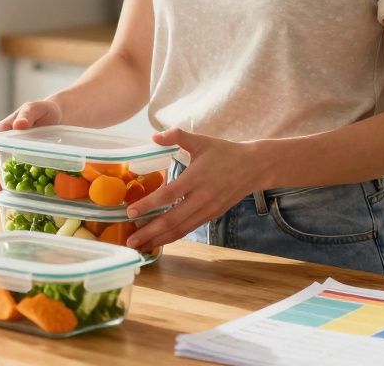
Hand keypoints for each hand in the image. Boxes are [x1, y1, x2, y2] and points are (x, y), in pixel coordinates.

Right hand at [0, 100, 61, 193]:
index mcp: (3, 131)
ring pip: (2, 172)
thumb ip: (27, 114)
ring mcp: (13, 155)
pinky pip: (16, 176)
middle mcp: (5, 145)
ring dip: (1, 186)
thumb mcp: (36, 108)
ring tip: (3, 200)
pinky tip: (18, 199)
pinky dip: (15, 187)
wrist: (59, 116)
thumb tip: (18, 125)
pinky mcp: (24, 164)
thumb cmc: (44, 110)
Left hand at [124, 127, 264, 251]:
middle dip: (149, 232)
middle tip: (130, 241)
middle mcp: (201, 198)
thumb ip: (176, 136)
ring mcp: (207, 210)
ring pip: (180, 229)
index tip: (130, 212)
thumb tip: (153, 137)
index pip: (168, 195)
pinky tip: (159, 240)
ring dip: (159, 239)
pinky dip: (172, 237)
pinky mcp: (211, 216)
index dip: (148, 205)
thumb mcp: (200, 140)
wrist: (254, 167)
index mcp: (196, 178)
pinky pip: (189, 229)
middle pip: (172, 220)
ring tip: (140, 246)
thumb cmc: (224, 152)